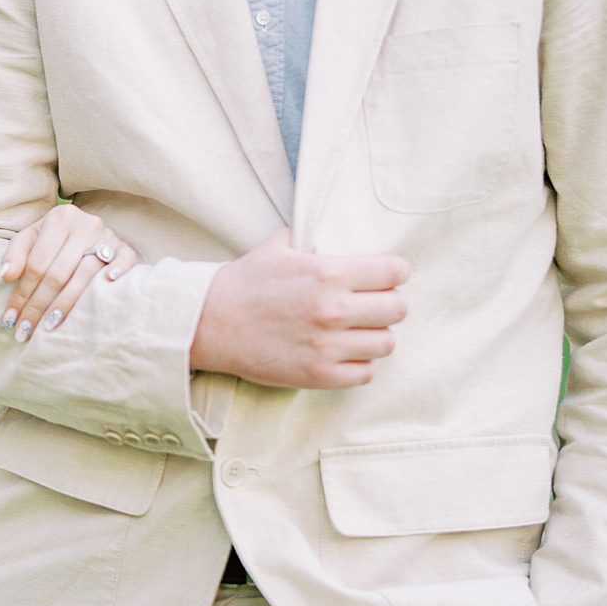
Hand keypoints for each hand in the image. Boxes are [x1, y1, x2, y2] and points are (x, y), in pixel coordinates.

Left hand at [0, 207, 139, 341]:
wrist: (84, 225)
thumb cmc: (52, 238)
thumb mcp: (30, 238)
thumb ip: (15, 254)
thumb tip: (6, 276)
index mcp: (59, 219)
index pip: (36, 264)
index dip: (21, 293)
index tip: (9, 318)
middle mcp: (85, 225)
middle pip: (58, 273)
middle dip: (38, 305)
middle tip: (25, 331)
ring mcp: (107, 236)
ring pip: (85, 273)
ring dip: (66, 303)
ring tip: (48, 326)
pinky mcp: (125, 247)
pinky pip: (125, 259)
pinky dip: (118, 270)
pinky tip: (109, 285)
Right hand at [190, 228, 408, 387]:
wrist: (208, 324)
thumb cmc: (243, 283)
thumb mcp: (277, 247)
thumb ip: (311, 237)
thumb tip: (331, 230)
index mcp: (328, 273)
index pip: (394, 271)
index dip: (393, 272)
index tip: (385, 276)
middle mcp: (333, 310)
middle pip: (398, 308)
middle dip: (388, 303)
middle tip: (371, 304)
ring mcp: (327, 346)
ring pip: (386, 343)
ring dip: (375, 335)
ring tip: (358, 331)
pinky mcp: (318, 375)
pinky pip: (365, 373)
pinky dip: (359, 363)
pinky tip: (343, 353)